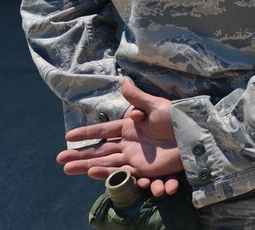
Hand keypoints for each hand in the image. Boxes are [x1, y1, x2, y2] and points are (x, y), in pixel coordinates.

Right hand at [57, 78, 183, 195]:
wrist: (195, 137)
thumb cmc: (178, 119)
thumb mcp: (157, 106)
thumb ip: (138, 98)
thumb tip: (123, 80)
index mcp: (131, 126)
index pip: (104, 130)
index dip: (86, 134)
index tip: (67, 137)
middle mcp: (130, 143)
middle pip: (100, 150)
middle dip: (80, 155)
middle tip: (59, 161)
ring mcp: (135, 157)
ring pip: (106, 163)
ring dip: (87, 166)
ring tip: (67, 169)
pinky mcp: (144, 170)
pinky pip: (122, 173)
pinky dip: (108, 174)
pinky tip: (94, 173)